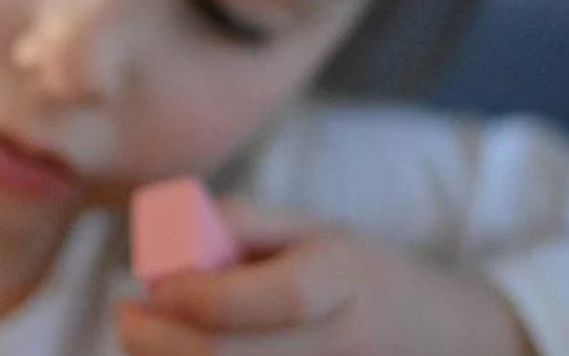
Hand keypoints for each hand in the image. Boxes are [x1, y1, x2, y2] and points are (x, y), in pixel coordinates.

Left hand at [117, 200, 535, 355]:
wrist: (442, 342)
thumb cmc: (357, 276)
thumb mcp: (311, 230)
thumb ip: (238, 224)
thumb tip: (160, 237)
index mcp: (343, 281)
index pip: (272, 297)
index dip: (199, 295)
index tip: (152, 285)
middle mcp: (339, 347)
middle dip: (157, 341)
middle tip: (125, 317)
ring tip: (146, 338)